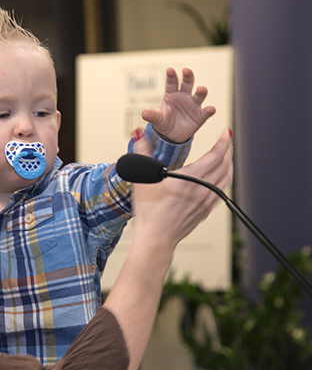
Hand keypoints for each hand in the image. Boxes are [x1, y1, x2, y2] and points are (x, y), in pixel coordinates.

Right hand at [131, 128, 232, 248]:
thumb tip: (139, 137)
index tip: (225, 132)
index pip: (215, 155)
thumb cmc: (149, 212)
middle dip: (227, 150)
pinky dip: (225, 180)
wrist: (156, 237)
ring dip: (229, 165)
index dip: (223, 142)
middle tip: (226, 141)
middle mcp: (202, 189)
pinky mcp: (205, 211)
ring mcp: (206, 201)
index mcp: (190, 179)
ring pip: (226, 178)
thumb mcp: (143, 179)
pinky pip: (222, 192)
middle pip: (224, 165)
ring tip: (226, 157)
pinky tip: (221, 178)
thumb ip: (143, 154)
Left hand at [141, 68, 215, 143]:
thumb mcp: (157, 119)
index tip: (170, 70)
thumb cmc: (164, 122)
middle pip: (187, 84)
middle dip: (188, 77)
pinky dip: (209, 110)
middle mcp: (184, 96)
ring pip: (199, 95)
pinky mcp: (200, 115)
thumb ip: (152, 116)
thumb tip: (144, 114)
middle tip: (186, 71)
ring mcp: (193, 105)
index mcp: (171, 94)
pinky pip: (206, 112)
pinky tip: (210, 109)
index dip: (171, 76)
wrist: (171, 136)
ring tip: (200, 89)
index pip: (171, 83)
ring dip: (201, 91)